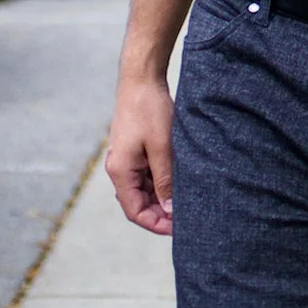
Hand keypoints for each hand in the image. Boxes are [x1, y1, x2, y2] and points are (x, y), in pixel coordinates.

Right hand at [104, 73, 175, 234]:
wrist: (141, 78)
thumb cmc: (149, 110)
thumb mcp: (162, 148)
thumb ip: (165, 180)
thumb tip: (170, 210)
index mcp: (120, 171)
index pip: (135, 211)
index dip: (156, 224)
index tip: (179, 228)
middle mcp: (119, 168)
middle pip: (138, 203)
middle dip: (161, 213)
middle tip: (188, 217)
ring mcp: (127, 159)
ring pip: (144, 190)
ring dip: (162, 198)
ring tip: (187, 200)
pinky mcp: (135, 150)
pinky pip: (147, 175)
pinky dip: (161, 182)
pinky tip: (180, 181)